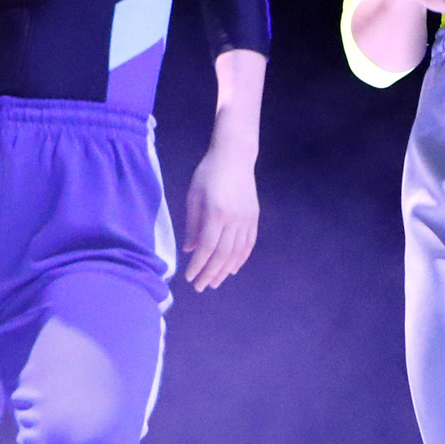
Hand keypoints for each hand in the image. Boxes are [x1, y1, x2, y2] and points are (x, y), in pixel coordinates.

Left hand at [180, 145, 259, 290]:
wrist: (235, 156)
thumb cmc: (208, 173)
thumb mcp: (194, 196)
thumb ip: (192, 225)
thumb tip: (190, 250)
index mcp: (216, 213)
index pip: (207, 247)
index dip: (198, 265)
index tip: (190, 277)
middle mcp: (234, 220)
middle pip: (223, 255)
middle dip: (210, 273)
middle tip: (201, 287)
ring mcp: (247, 220)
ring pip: (237, 252)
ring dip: (225, 270)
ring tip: (215, 282)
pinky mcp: (254, 218)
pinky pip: (248, 244)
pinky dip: (241, 259)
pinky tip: (233, 269)